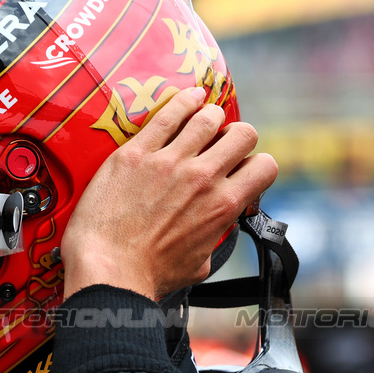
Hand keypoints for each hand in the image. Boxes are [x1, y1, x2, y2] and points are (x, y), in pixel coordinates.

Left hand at [60, 86, 277, 300]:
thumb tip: (216, 231)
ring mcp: (169, 162)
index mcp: (223, 206)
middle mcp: (203, 178)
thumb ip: (214, 238)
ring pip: (209, 116)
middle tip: (220, 144)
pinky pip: (168, 113)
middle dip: (236, 136)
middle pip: (244, 133)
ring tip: (203, 120)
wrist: (108, 271)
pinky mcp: (136, 153)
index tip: (240, 169)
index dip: (255, 166)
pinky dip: (184, 100)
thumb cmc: (149, 275)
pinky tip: (189, 96)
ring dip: (210, 117)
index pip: (266, 166)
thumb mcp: (200, 264)